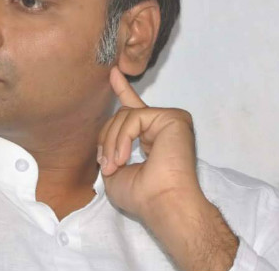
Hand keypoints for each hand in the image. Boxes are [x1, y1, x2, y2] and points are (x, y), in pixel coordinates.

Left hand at [97, 66, 237, 270]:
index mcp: (150, 138)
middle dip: (108, 138)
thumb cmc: (141, 196)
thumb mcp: (116, 169)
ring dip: (112, 142)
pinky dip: (123, 137)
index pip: (133, 111)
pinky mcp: (173, 118)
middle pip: (123, 115)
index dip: (122, 91)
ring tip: (114, 165)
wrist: (162, 205)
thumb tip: (106, 139)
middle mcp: (162, 127)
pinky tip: (125, 157)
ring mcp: (169, 121)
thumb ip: (111, 148)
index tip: (113, 73)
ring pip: (126, 115)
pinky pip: (134, 116)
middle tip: (106, 164)